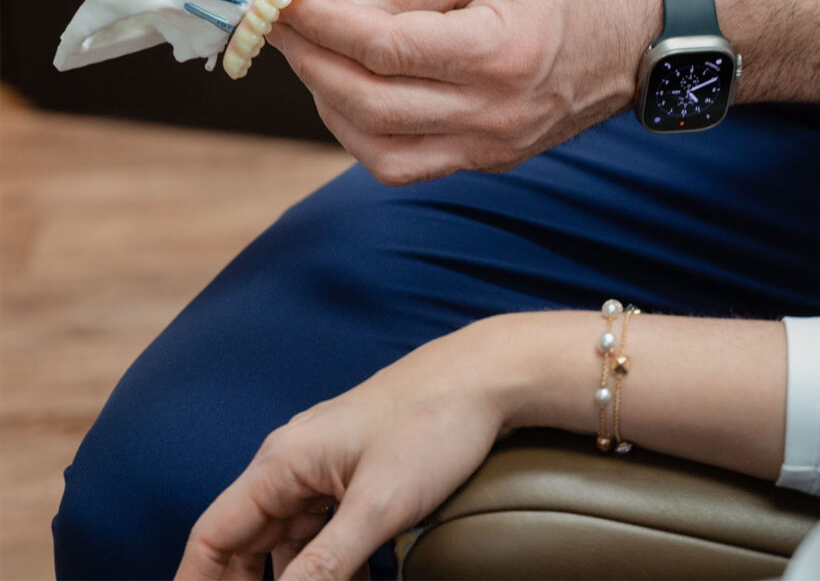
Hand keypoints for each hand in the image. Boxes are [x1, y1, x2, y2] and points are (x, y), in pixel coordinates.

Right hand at [174, 322, 505, 580]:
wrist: (484, 378)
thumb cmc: (431, 424)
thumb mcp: (377, 506)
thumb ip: (325, 564)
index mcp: (282, 462)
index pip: (214, 534)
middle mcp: (294, 461)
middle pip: (248, 541)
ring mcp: (326, 465)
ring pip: (292, 539)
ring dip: (299, 578)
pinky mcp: (357, 470)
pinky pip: (328, 528)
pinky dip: (334, 565)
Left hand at [270, 0, 661, 184]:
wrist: (639, 38)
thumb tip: (339, 3)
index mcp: (497, 50)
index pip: (382, 47)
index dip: (321, 23)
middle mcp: (492, 112)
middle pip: (367, 103)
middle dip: (310, 63)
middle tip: (279, 26)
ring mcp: (490, 145)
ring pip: (378, 149)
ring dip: (329, 105)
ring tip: (310, 59)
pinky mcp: (488, 160)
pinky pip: (406, 165)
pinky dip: (363, 135)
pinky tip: (349, 95)